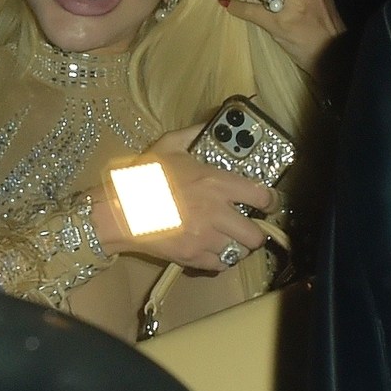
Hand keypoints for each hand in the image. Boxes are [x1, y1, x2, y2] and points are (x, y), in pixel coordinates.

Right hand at [89, 125, 275, 271]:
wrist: (120, 210)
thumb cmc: (144, 177)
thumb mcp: (168, 146)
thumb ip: (192, 135)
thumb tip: (207, 126)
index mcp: (216, 183)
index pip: (262, 196)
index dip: (270, 201)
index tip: (267, 202)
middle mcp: (217, 213)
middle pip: (256, 234)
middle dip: (255, 231)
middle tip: (247, 226)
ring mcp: (206, 239)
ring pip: (239, 252)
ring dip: (236, 245)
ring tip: (228, 238)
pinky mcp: (193, 257)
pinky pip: (221, 265)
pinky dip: (219, 259)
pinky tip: (211, 249)